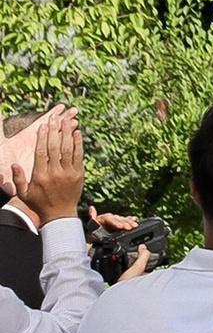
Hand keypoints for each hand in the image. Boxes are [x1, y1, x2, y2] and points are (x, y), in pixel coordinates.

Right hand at [21, 109, 82, 226]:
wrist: (60, 215)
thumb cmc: (39, 203)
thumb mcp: (24, 194)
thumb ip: (18, 179)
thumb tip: (13, 164)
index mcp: (40, 177)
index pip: (41, 152)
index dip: (42, 137)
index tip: (43, 126)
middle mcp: (54, 174)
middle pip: (54, 147)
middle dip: (54, 131)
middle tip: (54, 118)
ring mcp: (68, 174)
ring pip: (67, 149)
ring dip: (67, 133)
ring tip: (66, 120)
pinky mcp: (79, 174)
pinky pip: (79, 156)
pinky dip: (78, 143)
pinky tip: (77, 132)